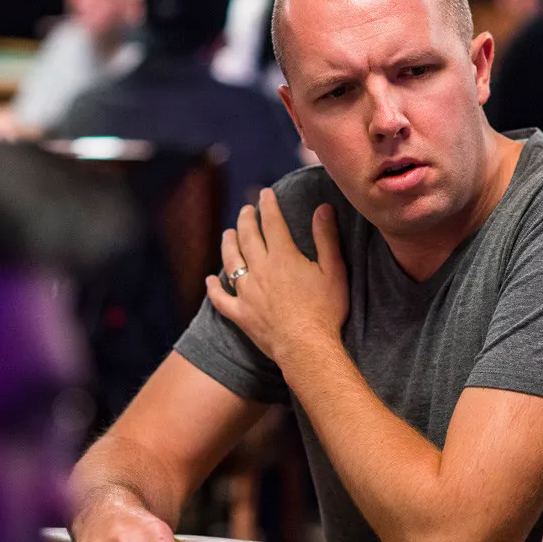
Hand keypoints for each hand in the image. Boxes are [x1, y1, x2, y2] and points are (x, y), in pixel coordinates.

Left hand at [206, 188, 347, 364]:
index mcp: (283, 256)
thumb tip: (322, 208)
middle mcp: (260, 270)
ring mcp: (247, 292)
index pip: (272, 222)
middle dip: (246, 219)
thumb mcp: (333, 271)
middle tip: (246, 209)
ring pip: (230, 262)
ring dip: (228, 244)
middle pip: (247, 237)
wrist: (307, 348)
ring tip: (228, 233)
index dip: (268, 205)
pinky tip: (209, 280)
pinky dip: (213, 289)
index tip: (265, 193)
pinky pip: (221, 299)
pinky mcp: (240, 315)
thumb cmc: (325, 310)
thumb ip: (326, 238)